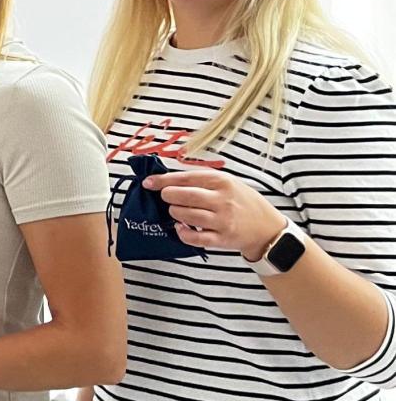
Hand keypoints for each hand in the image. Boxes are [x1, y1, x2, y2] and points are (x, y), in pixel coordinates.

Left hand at [144, 167, 287, 259]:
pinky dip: (182, 233)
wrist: (268, 227)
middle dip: (168, 196)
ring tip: (176, 212)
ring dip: (174, 213)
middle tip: (167, 198)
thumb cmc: (243, 201)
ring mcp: (223, 221)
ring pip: (185, 215)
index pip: (185, 178)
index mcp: (222, 182)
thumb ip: (202, 180)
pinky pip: (194, 238)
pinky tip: (181, 228)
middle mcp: (222, 200)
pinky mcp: (222, 239)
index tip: (149, 183)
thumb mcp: (228, 182)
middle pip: (182, 196)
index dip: (163, 180)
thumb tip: (168, 178)